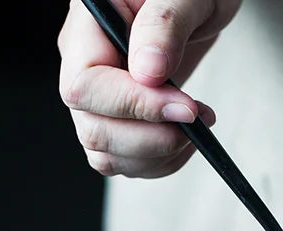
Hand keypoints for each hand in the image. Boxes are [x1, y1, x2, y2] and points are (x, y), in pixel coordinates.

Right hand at [58, 0, 240, 177]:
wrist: (198, 3)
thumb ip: (164, 24)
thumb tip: (148, 71)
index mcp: (88, 27)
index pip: (86, 87)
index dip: (135, 106)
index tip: (185, 107)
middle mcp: (84, 66)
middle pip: (93, 130)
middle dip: (152, 138)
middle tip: (196, 116)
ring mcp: (99, 99)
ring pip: (106, 154)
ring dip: (159, 155)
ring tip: (198, 123)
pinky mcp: (119, 122)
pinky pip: (127, 163)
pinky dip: (161, 163)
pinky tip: (187, 138)